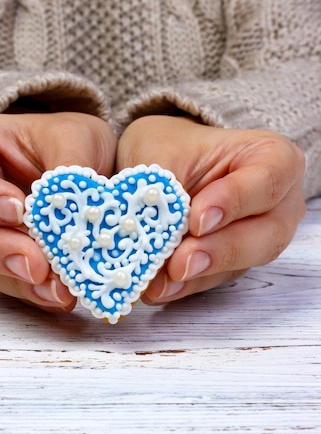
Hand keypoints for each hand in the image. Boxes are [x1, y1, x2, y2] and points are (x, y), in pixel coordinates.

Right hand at [0, 112, 116, 311]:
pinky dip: (34, 291)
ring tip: (57, 286)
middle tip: (35, 262)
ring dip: (17, 278)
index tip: (17, 209)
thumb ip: (67, 169)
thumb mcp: (75, 137)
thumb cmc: (69, 139)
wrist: (92, 164)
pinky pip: (8, 282)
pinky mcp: (2, 261)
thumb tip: (65, 211)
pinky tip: (60, 293)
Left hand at [116, 115, 305, 303]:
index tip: (198, 219)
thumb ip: (165, 193)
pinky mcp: (229, 266)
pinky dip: (183, 285)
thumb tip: (156, 243)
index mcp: (274, 160)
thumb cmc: (170, 147)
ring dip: (198, 275)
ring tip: (161, 279)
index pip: (267, 182)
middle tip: (180, 262)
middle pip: (266, 236)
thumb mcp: (162, 155)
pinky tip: (158, 286)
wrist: (156, 166)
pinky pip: (211, 281)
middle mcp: (277, 204)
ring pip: (239, 266)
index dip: (234, 202)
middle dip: (219, 252)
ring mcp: (256, 239)